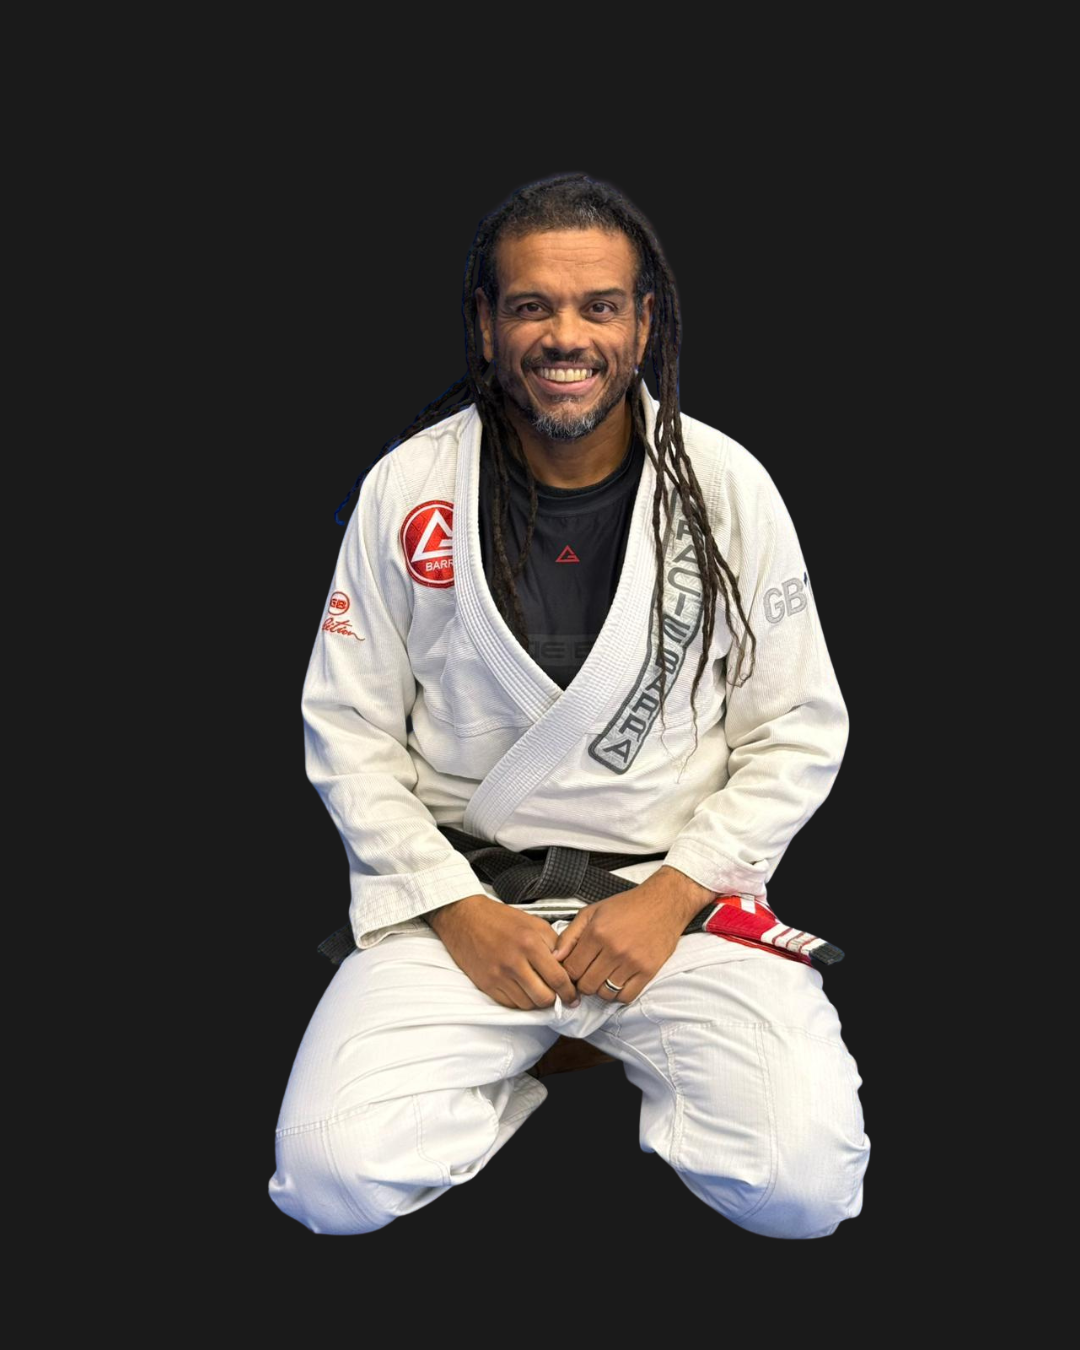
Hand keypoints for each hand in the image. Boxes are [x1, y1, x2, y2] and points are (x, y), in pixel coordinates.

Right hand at [427, 895, 582, 1011]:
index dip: (569, 992)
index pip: (558, 978)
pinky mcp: (487, 984)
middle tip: (557, 996)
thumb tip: (568, 967)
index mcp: (530, 943)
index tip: (573, 996)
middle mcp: (514, 962)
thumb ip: (554, 944)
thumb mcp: (534, 923)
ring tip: (538, 990)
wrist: (465, 918)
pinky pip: (510, 1004)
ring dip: (536, 1001)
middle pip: (544, 997)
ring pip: (527, 1005)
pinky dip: (520, 1001)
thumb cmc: (500, 919)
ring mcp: (499, 976)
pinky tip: (522, 990)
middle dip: (554, 1000)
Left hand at [550, 870, 702, 1004]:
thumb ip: (570, 935)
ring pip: (605, 994)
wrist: (663, 903)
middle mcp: (613, 949)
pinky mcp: (648, 971)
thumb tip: (555, 957)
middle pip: (586, 985)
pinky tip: (618, 980)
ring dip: (601, 989)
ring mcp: (632, 962)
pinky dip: (619, 994)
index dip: (569, 972)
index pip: (571, 968)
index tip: (574, 969)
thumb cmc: (626, 906)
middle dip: (583, 982)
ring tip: (604, 975)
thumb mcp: (592, 912)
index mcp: (597, 933)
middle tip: (588, 973)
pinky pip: (626, 996)